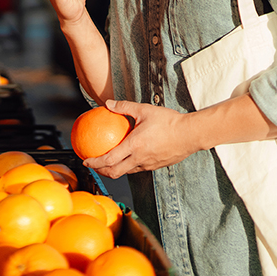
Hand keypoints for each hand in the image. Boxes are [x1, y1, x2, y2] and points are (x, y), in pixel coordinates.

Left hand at [83, 99, 200, 177]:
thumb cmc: (169, 121)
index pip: (109, 160)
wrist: (191, 134)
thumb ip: (125, 106)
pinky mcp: (156, 166)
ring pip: (127, 172)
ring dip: (114, 170)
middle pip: (115, 172)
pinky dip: (128, 166)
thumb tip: (108, 103)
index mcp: (135, 146)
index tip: (85, 160)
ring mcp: (149, 165)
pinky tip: (127, 156)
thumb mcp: (145, 110)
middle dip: (101, 172)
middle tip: (93, 165)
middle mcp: (140, 159)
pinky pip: (138, 168)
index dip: (95, 163)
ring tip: (107, 163)